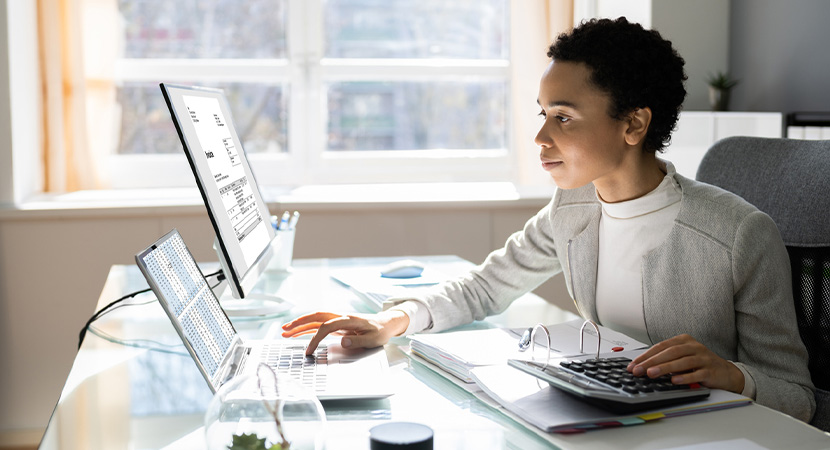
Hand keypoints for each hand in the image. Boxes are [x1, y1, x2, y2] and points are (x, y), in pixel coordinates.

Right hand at [281, 310, 409, 354]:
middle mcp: (341, 317)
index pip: (326, 327)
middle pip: (316, 317)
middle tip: (285, 330)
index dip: (315, 338)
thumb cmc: (380, 331)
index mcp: (348, 319)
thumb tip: (342, 342)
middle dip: (299, 323)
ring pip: (315, 319)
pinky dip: (307, 328)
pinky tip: (298, 333)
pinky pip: (319, 324)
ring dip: (300, 324)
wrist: (386, 323)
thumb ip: (357, 340)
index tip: (308, 351)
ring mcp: (338, 320)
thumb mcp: (373, 339)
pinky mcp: (337, 324)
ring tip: (285, 331)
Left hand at [627, 334, 744, 392]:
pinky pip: (696, 373)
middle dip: (651, 362)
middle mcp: (693, 347)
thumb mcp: (682, 358)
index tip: (633, 365)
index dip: (646, 356)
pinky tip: (674, 381)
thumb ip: (666, 360)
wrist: (726, 373)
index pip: (661, 346)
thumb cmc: (700, 364)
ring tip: (651, 374)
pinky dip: (685, 377)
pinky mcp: (710, 370)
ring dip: (664, 368)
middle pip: (669, 352)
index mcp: (684, 340)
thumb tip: (643, 368)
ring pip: (681, 361)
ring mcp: (703, 358)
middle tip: (638, 370)